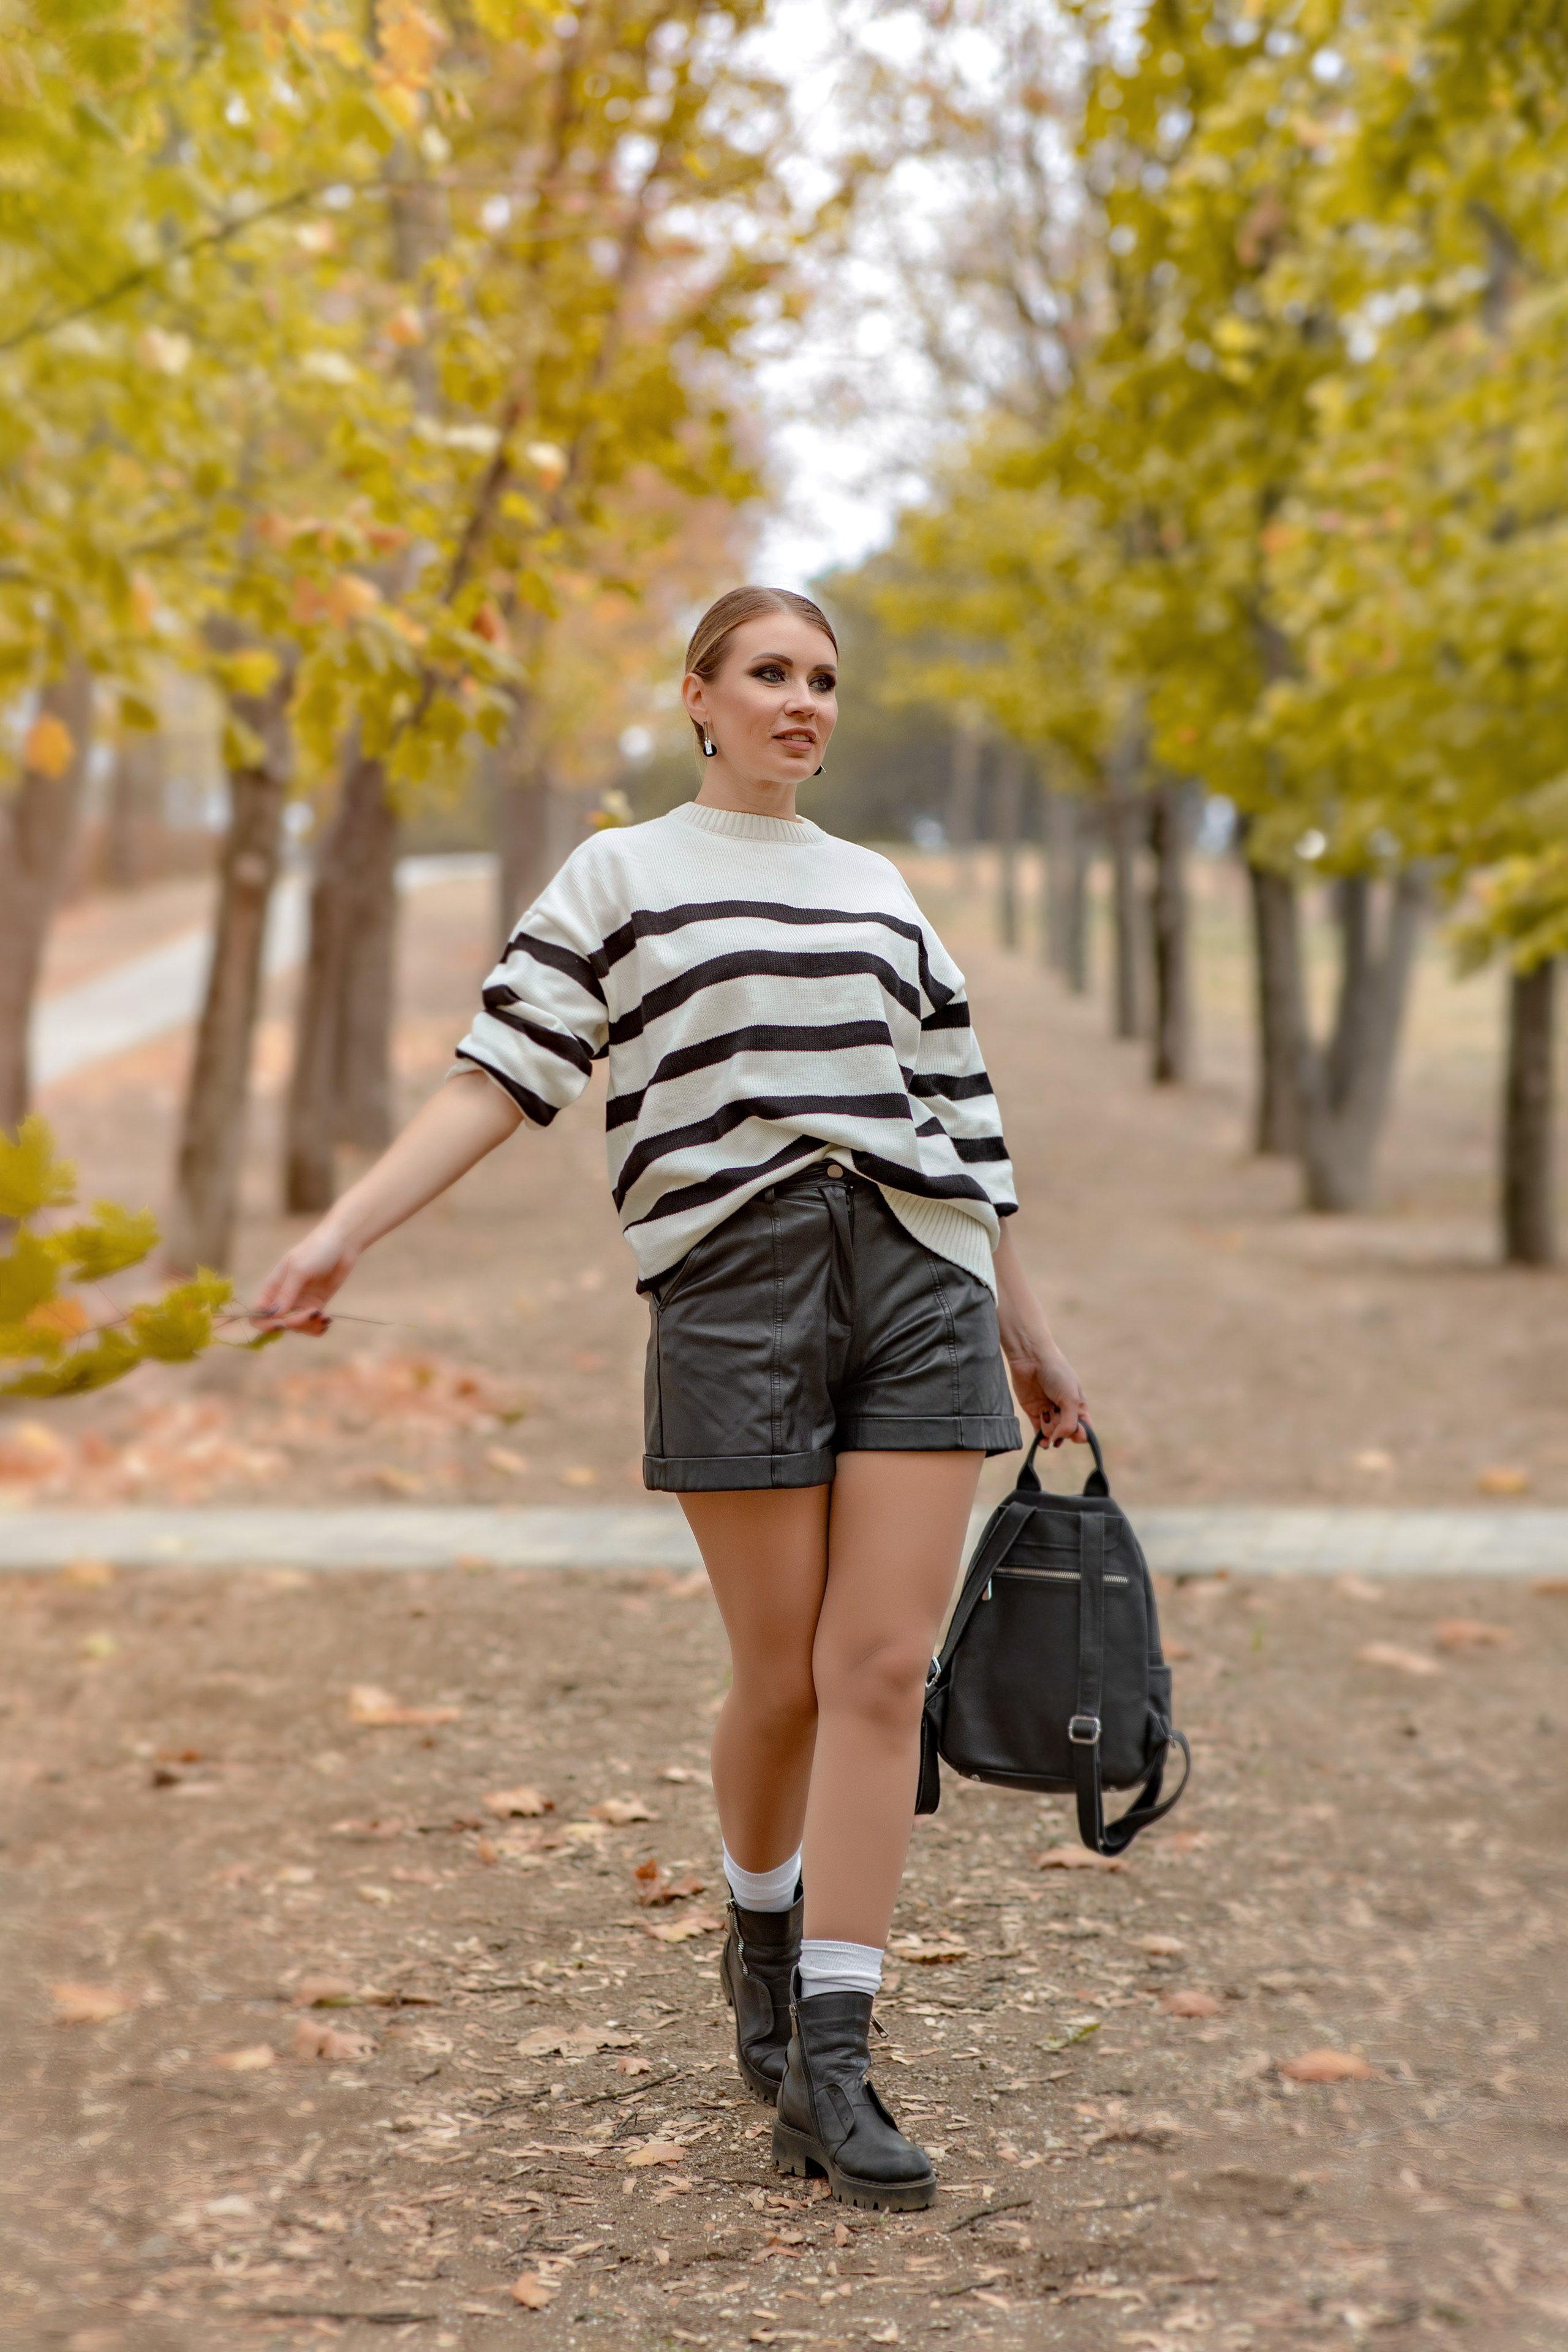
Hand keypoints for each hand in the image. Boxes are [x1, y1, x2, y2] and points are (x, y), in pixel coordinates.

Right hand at [252, 1221, 357, 1335]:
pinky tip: (326, 1319)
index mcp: (272, 1287)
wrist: (342, 1243)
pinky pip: (312, 1324)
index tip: (281, 1323)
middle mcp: (284, 1297)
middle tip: (312, 1313)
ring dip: (309, 1326)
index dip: (265, 1324)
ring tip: (323, 1316)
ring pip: (297, 1327)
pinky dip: (318, 1327)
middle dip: (294, 1324)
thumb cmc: (315, 1250)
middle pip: (279, 1323)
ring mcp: (301, 1302)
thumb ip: (286, 1293)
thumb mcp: (299, 1270)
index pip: (258, 1314)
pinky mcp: (316, 1304)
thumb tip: (273, 1315)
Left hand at [1005, 1335, 1087, 1447]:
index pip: (1084, 1427)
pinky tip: (1043, 1443)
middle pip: (1067, 1431)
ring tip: (1047, 1421)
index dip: (1080, 1433)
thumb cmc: (1056, 1373)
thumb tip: (1060, 1440)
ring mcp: (1048, 1410)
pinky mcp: (1033, 1411)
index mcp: (1078, 1404)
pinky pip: (1039, 1431)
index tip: (1075, 1432)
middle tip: (1057, 1419)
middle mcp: (1064, 1409)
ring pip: (1052, 1432)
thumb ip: (1069, 1422)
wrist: (1032, 1358)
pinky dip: (1041, 1439)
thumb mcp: (1070, 1398)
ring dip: (1050, 1432)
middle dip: (1062, 1430)